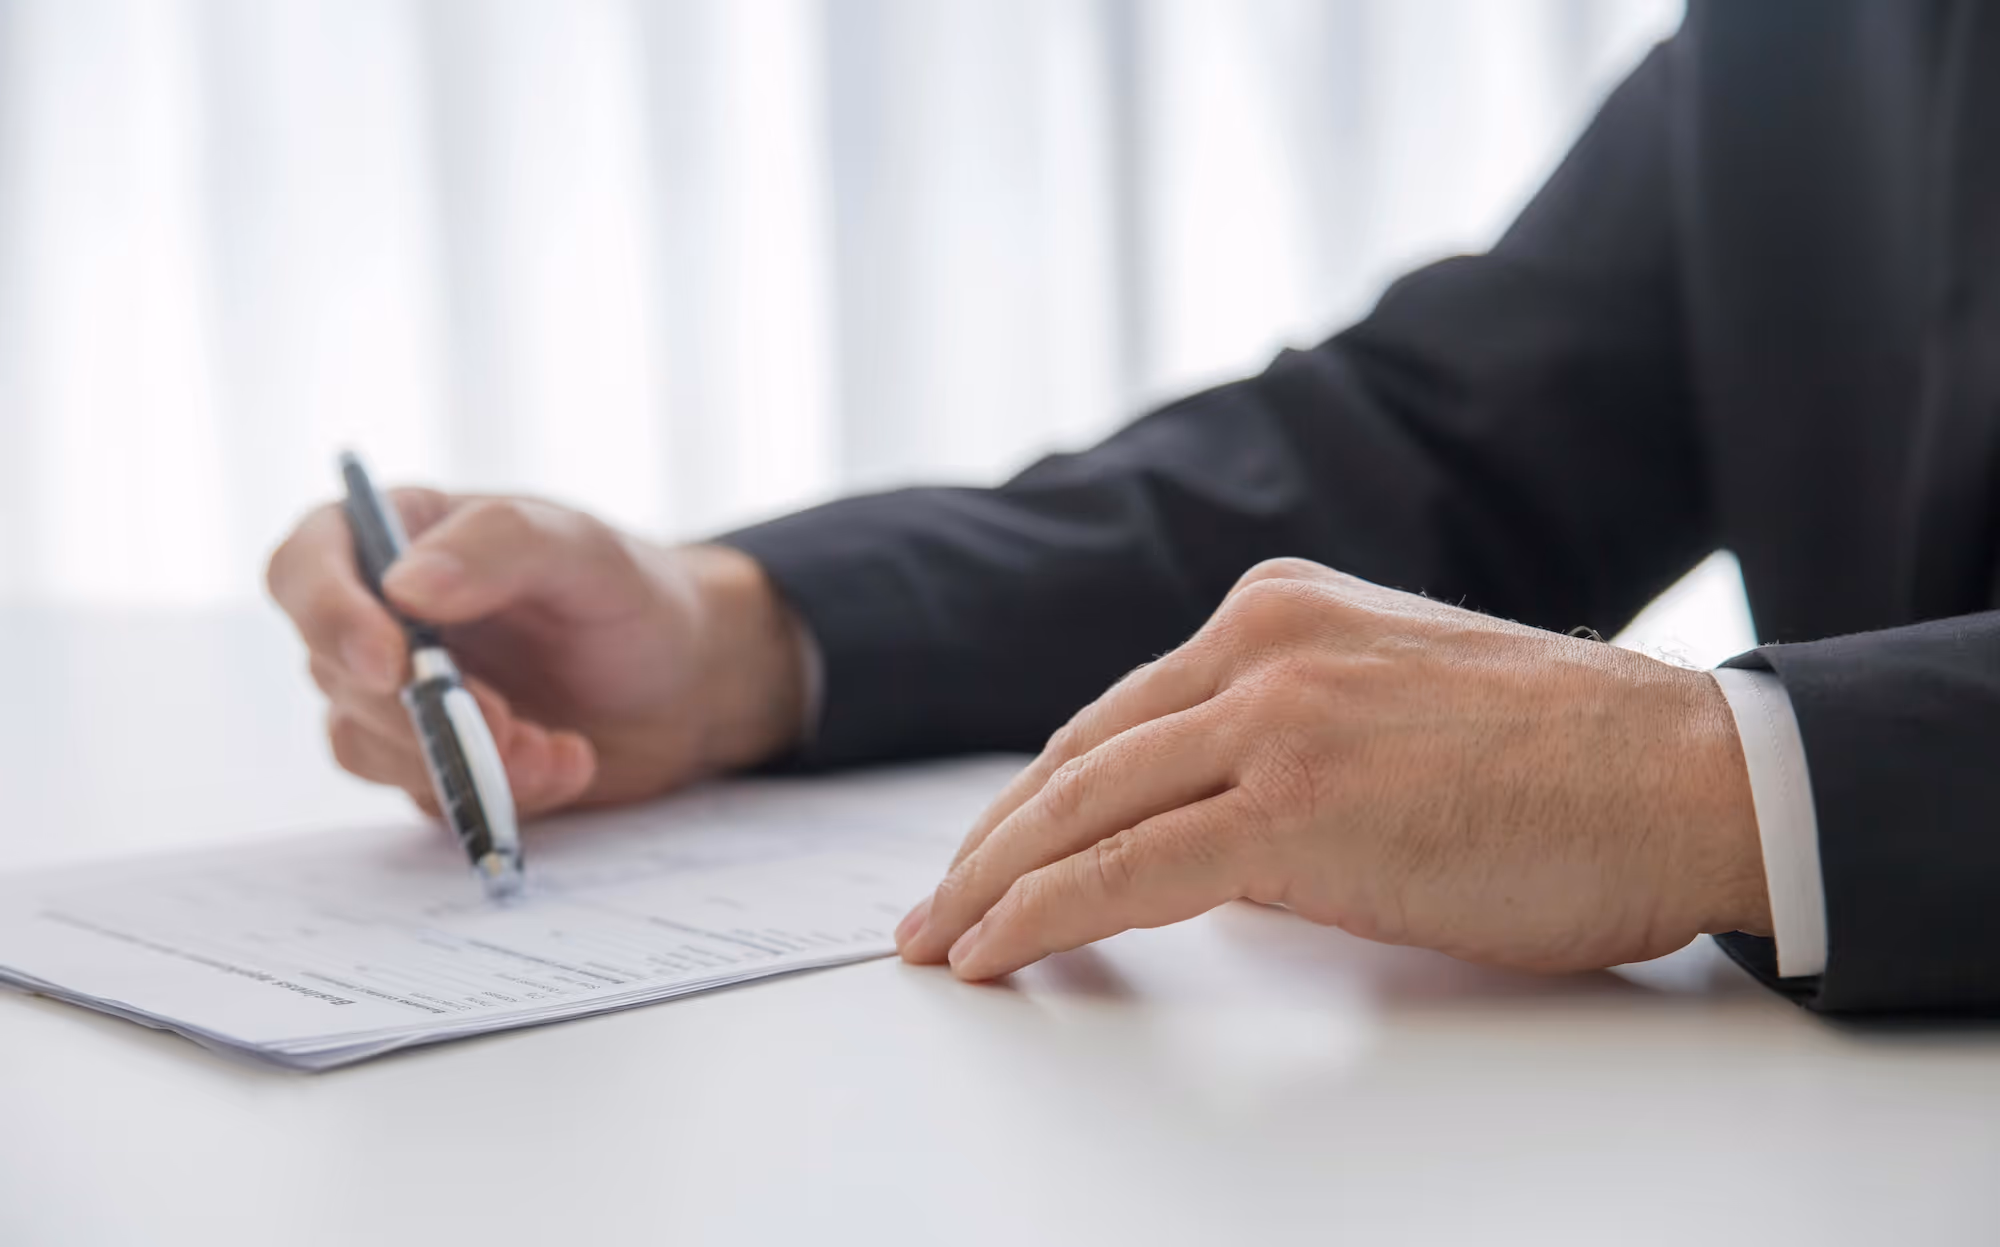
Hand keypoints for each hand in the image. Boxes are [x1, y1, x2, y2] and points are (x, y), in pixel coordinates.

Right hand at [267, 491, 806, 816]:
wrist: (686, 683)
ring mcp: (398, 696)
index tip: (390, 664)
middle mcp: (382, 616)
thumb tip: (404, 586)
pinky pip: (425, 791)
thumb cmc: (632, 596)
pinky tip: (567, 764)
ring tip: (557, 746)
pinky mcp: (428, 762)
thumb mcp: (584, 551)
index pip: (304, 567)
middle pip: (333, 670)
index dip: (328, 617)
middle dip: (423, 709)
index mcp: (401, 537)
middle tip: (512, 719)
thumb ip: (500, 547)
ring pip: (366, 744)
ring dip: (461, 758)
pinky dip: (495, 791)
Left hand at [896, 558, 1771, 979]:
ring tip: (942, 943)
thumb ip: (1292, 741)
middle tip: (936, 907)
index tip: (997, 849)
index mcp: (1280, 611)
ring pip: (1081, 810)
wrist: (1686, 776)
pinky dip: (1041, 916)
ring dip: (993, 886)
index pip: (1119, 717)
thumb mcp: (1397, 710)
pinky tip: (996, 952)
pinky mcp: (1292, 806)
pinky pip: (1124, 871)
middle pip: (1079, 759)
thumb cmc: (1569, 765)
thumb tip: (1211, 836)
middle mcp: (1260, 644)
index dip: (1041, 797)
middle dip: (992, 844)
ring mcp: (1273, 716)